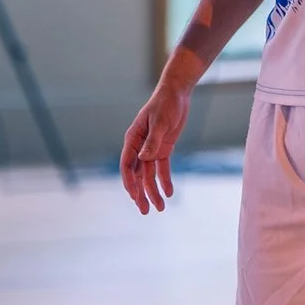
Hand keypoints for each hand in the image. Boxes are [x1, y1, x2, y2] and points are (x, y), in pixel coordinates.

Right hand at [122, 77, 191, 214]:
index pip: (127, 166)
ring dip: (153, 191)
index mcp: (132, 139)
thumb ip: (152, 140)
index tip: (135, 196)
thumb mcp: (160, 121)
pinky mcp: (163, 148)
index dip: (129, 182)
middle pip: (137, 175)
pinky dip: (165, 180)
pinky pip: (162, 168)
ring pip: (149, 175)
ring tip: (160, 208)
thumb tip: (143, 158)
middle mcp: (139, 147)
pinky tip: (169, 193)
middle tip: (145, 211)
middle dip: (140, 194)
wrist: (177, 93)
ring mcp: (150, 149)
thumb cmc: (165, 104)